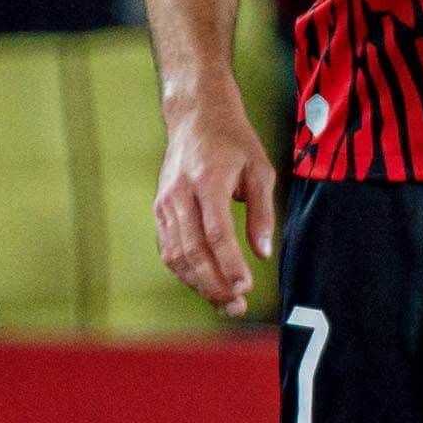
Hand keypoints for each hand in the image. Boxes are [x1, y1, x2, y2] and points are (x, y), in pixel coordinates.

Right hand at [154, 82, 277, 315]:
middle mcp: (180, 194)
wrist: (195, 116)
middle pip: (193, 250)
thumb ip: (262, 212)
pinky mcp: (159, 210)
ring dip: (199, 284)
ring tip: (225, 303)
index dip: (230, 264)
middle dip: (214, 284)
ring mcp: (165, 203)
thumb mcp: (260, 169)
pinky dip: (185, 271)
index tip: (246, 287)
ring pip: (176, 255)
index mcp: (207, 181)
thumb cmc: (233, 142)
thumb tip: (263, 253)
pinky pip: (169, 249)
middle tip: (237, 306)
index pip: (216, 232)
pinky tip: (206, 284)